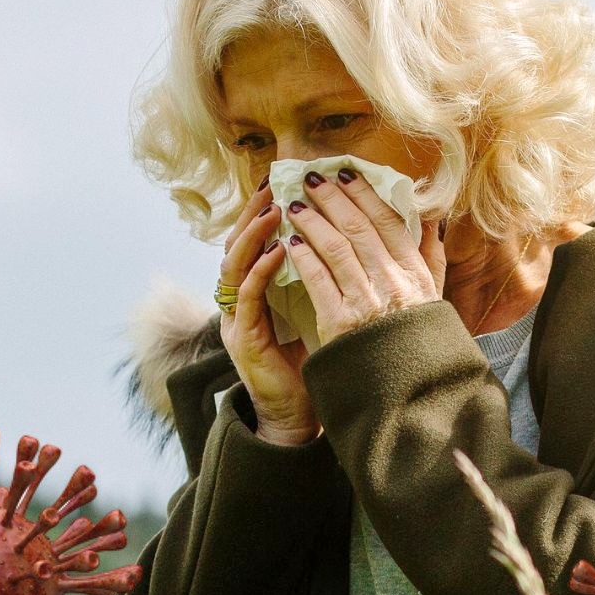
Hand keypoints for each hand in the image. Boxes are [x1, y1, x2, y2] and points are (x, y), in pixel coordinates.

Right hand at [216, 181, 319, 444]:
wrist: (302, 413)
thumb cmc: (316, 359)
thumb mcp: (324, 307)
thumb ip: (329, 273)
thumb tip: (360, 237)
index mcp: (260, 289)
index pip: (258, 238)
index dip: (269, 207)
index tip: (289, 180)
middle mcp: (242, 299)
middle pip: (238, 241)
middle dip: (256, 209)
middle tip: (275, 183)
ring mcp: (238, 318)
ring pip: (234, 262)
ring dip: (254, 233)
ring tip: (275, 209)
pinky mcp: (244, 338)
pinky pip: (247, 296)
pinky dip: (261, 270)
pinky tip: (279, 251)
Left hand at [281, 166, 447, 345]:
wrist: (406, 391)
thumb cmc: (417, 342)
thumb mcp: (434, 297)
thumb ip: (432, 257)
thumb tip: (431, 218)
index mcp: (415, 274)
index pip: (389, 222)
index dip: (366, 195)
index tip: (347, 174)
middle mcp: (393, 283)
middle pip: (359, 229)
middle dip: (333, 199)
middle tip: (312, 178)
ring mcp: (367, 302)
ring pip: (336, 248)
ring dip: (313, 221)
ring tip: (295, 204)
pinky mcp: (341, 323)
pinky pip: (318, 280)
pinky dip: (304, 257)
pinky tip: (291, 242)